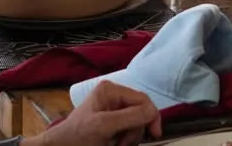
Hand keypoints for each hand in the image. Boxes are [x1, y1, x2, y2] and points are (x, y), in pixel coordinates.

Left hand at [36, 80, 160, 145]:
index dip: (151, 115)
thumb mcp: (104, 125)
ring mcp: (113, 110)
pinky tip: (115, 144)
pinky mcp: (112, 124)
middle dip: (135, 130)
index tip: (154, 134)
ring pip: (136, 123)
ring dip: (130, 137)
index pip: (142, 99)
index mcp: (111, 90)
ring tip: (116, 145)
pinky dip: (125, 139)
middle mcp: (114, 97)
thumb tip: (152, 112)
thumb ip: (130, 116)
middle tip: (123, 143)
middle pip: (140, 112)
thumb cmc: (77, 137)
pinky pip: (128, 130)